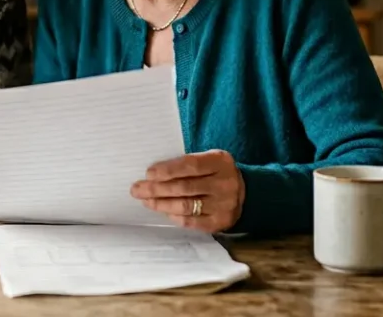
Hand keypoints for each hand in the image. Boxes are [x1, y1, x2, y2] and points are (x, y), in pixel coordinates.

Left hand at [130, 150, 245, 232]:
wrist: (244, 192)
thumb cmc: (215, 172)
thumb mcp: (208, 159)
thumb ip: (186, 163)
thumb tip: (153, 173)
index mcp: (220, 162)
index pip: (190, 166)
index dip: (167, 170)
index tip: (148, 174)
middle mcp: (224, 184)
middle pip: (185, 187)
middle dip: (157, 189)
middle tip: (137, 189)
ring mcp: (224, 205)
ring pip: (186, 206)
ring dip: (161, 203)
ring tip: (146, 200)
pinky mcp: (219, 222)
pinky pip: (191, 221)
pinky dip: (174, 216)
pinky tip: (163, 210)